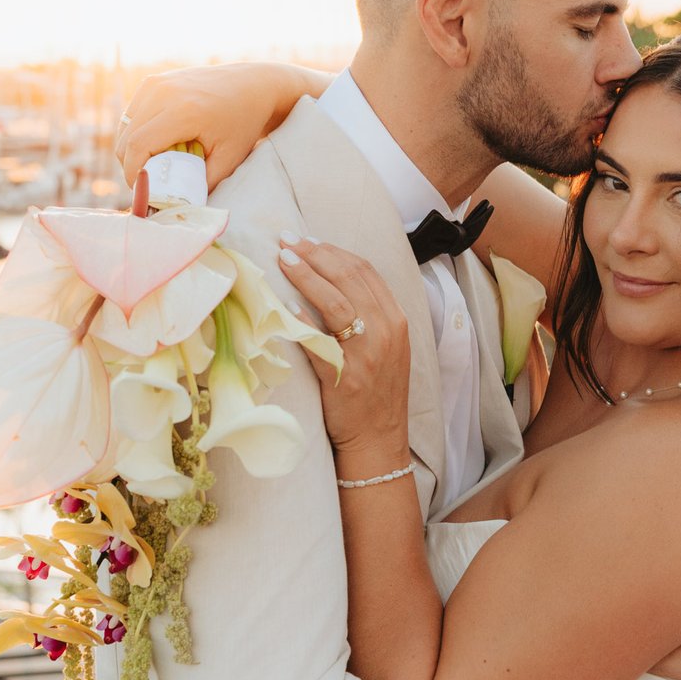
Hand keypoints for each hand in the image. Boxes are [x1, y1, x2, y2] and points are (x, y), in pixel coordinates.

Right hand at [114, 61, 328, 190]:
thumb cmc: (243, 124)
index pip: (138, 146)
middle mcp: (164, 93)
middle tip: (147, 181)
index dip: (133, 173)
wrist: (252, 85)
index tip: (140, 190)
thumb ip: (200, 185)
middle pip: (126, 137)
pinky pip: (131, 113)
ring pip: (125, 125)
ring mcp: (157, 83)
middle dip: (130, 165)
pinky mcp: (154, 81)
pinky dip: (135, 131)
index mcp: (183, 111)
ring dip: (131, 148)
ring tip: (153, 163)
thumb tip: (173, 206)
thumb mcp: (228, 159)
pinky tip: (155, 142)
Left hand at [276, 239, 411, 470]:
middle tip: (288, 241)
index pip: (365, 271)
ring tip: (284, 259)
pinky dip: (304, 318)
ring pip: (336, 301)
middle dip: (315, 254)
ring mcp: (367, 353)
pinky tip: (287, 304)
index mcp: (396, 320)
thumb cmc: (375, 392)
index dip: (334, 251)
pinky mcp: (345, 376)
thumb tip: (330, 281)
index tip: (308, 240)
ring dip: (307, 275)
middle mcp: (386, 331)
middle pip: (349, 278)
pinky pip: (321, 340)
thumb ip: (367, 314)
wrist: (378, 439)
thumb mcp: (384, 346)